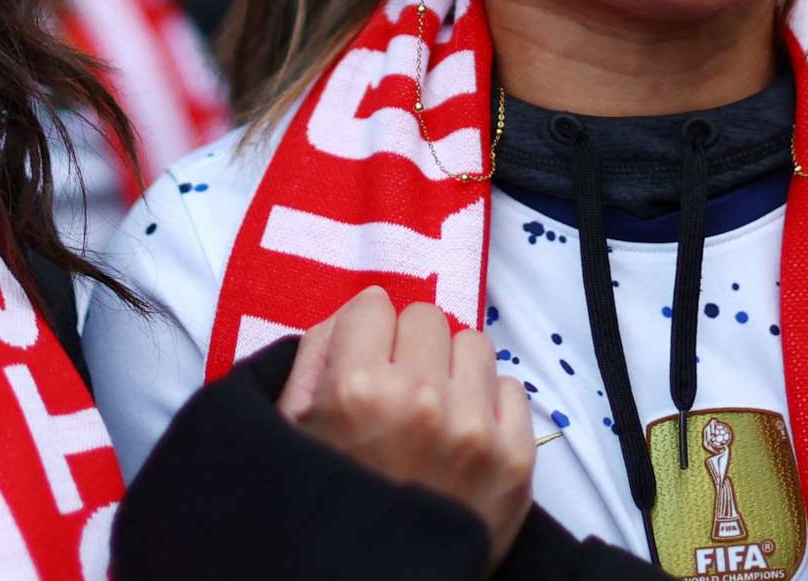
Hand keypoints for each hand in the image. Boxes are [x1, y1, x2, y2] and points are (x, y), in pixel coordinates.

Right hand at [279, 287, 533, 566]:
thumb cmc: (328, 503)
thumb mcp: (291, 428)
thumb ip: (316, 354)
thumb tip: (363, 308)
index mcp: (356, 389)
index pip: (375, 304)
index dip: (366, 334)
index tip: (366, 362)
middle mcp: (420, 400)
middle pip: (427, 317)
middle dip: (410, 347)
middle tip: (400, 390)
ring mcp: (474, 430)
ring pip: (474, 344)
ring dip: (453, 371)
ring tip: (435, 413)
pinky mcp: (516, 459)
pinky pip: (512, 388)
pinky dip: (489, 406)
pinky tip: (464, 438)